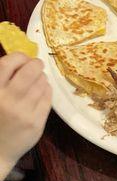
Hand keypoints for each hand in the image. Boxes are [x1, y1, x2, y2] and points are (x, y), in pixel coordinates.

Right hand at [0, 53, 51, 178]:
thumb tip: (22, 60)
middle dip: (36, 64)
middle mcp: (7, 100)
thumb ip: (1, 79)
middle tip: (37, 65)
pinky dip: (46, 90)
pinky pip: (47, 98)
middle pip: (30, 71)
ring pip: (41, 84)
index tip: (24, 59)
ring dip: (42, 78)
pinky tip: (41, 91)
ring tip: (38, 80)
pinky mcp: (36, 123)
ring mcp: (24, 113)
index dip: (20, 57)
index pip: (9, 63)